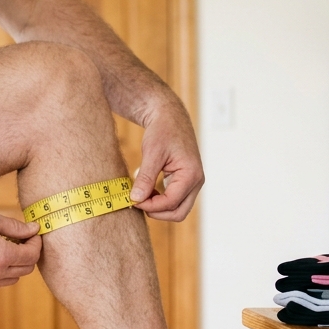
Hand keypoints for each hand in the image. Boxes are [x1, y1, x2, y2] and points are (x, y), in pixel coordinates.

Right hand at [0, 207, 40, 289]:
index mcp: (0, 256)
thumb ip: (15, 226)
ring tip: (7, 247)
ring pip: (13, 279)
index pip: (31, 255)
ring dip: (16, 264)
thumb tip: (34, 229)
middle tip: (23, 239)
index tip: (33, 233)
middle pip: (26, 269)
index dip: (36, 243)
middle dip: (29, 254)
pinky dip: (2, 272)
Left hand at [129, 86, 203, 221]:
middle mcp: (196, 181)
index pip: (171, 202)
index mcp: (191, 174)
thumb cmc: (162, 130)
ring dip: (158, 207)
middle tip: (136, 202)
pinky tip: (146, 190)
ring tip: (140, 195)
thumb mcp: (152, 153)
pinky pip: (175, 199)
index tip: (132, 200)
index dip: (150, 205)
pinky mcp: (185, 181)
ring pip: (177, 208)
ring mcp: (192, 182)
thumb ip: (146, 178)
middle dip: (156, 212)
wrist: (169, 116)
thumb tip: (136, 199)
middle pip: (178, 212)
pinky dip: (160, 200)